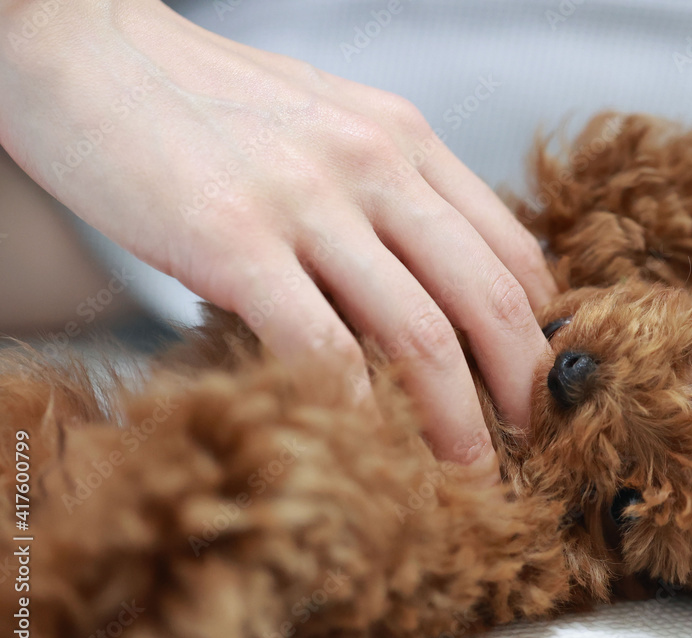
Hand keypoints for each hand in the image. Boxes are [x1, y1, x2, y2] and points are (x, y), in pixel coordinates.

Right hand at [0, 0, 556, 481]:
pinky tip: (364, 445)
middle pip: (487, 298)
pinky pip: (321, 344)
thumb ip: (387, 192)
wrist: (87, 48)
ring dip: (454, 419)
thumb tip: (428, 281)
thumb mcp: (329, 125)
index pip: (511, 249)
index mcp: (406, 139)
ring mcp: (308, 200)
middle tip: (528, 445)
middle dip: (520, 388)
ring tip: (466, 470)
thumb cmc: (208, 101)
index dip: (538, 331)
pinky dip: (355, 408)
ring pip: (420, 331)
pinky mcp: (233, 238)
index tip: (534, 385)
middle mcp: (376, 163)